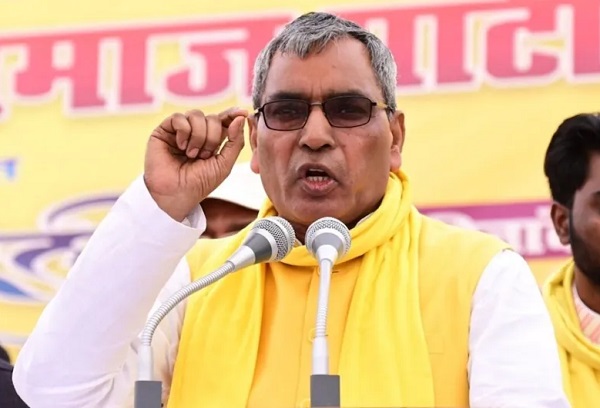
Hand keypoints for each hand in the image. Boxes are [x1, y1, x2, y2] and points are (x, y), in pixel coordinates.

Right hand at [143, 107, 247, 221]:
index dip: (233, 114)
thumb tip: (242, 116)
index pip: (224, 120)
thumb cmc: (200, 183)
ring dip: (198, 136)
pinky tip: (181, 146)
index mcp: (213, 140)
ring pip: (196, 115)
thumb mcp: (224, 164)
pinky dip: (184, 131)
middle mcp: (197, 132)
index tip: (243, 112)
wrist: (176, 194)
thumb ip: (235, 141)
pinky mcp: (165, 130)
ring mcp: (181, 130)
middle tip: (204, 156)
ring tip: (191, 154)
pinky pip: (178, 117)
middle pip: (212, 118)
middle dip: (213, 137)